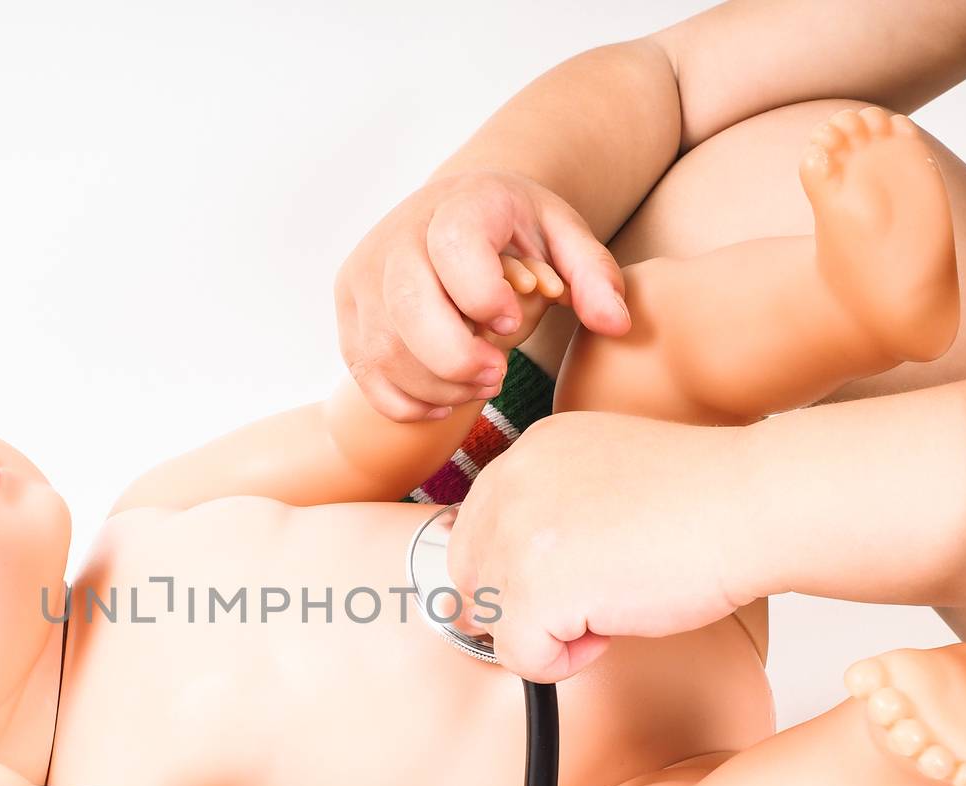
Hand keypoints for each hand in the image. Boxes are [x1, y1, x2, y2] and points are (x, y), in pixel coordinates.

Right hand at [335, 169, 628, 421]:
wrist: (453, 215)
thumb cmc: (514, 233)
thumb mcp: (564, 237)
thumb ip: (594, 276)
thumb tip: (616, 326)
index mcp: (457, 205)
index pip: (453, 249)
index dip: (484, 295)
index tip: (513, 319)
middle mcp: (397, 236)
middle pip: (407, 307)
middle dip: (455, 359)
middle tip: (497, 377)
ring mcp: (364, 278)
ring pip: (383, 350)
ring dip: (436, 385)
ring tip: (478, 385)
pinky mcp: (348, 316)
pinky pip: (366, 374)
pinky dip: (405, 401)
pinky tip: (444, 399)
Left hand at [448, 411, 761, 681]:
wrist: (753, 505)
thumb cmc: (707, 499)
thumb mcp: (608, 477)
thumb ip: (556, 509)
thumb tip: (517, 576)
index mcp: (529, 452)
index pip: (476, 529)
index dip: (513, 572)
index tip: (559, 584)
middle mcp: (511, 486)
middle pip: (469, 575)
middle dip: (518, 605)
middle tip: (581, 607)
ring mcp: (517, 536)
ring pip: (489, 619)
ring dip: (545, 632)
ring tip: (606, 610)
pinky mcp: (535, 588)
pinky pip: (519, 656)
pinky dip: (563, 662)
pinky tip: (611, 629)